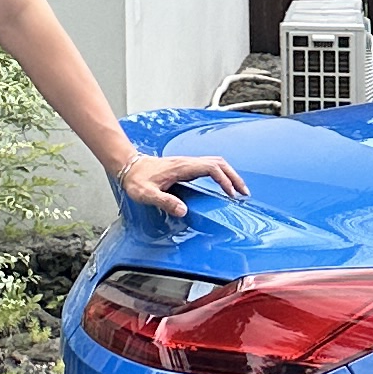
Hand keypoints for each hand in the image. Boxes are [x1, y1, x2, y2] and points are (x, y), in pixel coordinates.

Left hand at [113, 144, 247, 223]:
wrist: (128, 166)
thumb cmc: (136, 179)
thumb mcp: (147, 194)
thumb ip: (165, 201)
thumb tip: (183, 210)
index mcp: (182, 167)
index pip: (211, 169)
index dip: (224, 180)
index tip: (231, 194)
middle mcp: (187, 162)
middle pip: (219, 163)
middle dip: (234, 177)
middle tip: (244, 193)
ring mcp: (187, 163)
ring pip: (216, 163)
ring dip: (229, 175)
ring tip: (238, 190)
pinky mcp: (186, 167)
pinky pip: (209, 167)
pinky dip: (221, 175)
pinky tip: (222, 185)